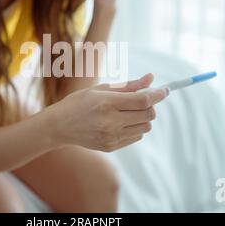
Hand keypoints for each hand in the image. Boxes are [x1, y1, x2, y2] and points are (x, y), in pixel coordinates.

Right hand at [50, 74, 168, 151]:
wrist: (59, 126)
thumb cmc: (79, 102)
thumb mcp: (101, 89)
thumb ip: (129, 85)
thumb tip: (151, 78)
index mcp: (107, 103)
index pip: (143, 100)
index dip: (158, 94)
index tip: (165, 90)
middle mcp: (110, 121)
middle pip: (148, 114)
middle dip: (150, 105)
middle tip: (141, 100)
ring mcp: (111, 136)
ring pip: (145, 127)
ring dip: (143, 118)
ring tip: (129, 112)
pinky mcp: (111, 146)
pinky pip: (136, 136)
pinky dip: (135, 128)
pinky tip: (121, 122)